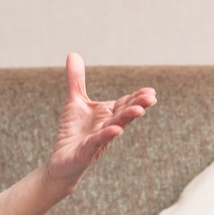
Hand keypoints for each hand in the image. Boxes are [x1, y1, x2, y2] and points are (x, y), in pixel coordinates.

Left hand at [46, 53, 156, 189]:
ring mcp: (99, 140)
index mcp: (108, 115)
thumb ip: (76, 80)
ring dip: (126, 119)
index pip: (125, 104)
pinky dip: (106, 136)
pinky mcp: (86, 152)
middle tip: (151, 98)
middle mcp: (107, 127)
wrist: (62, 161)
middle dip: (137, 106)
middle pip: (124, 114)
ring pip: (115, 127)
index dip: (137, 98)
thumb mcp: (74, 102)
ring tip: (139, 111)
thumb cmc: (73, 132)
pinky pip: (97, 142)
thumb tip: (73, 53)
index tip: (151, 92)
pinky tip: (115, 130)